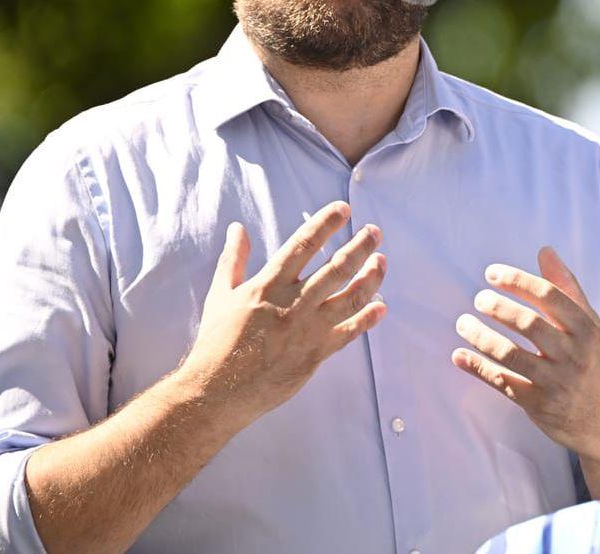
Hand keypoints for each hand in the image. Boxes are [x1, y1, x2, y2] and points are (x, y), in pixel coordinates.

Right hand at [178, 201, 386, 427]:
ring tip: (382, 261)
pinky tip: (381, 307)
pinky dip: (368, 319)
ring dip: (371, 277)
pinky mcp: (316, 353)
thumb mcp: (220, 294)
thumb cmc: (216, 340)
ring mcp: (308, 329)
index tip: (343, 209)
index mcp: (269, 285)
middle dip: (360, 246)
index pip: (303, 244)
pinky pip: (349, 332)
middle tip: (375, 231)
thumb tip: (238, 228)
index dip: (325, 224)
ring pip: (350, 297)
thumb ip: (234, 259)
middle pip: (337, 267)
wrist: (218, 390)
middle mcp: (294, 303)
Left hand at [452, 247, 599, 491]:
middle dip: (498, 308)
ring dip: (481, 337)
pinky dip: (478, 368)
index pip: (549, 296)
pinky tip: (459, 356)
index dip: (517, 281)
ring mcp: (555, 381)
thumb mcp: (590, 324)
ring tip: (463, 323)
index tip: (492, 273)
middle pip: (528, 324)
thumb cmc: (595, 364)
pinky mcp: (538, 404)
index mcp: (585, 328)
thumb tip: (545, 251)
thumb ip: (567, 288)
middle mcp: (572, 353)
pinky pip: (503, 382)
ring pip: (511, 354)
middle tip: (478, 299)